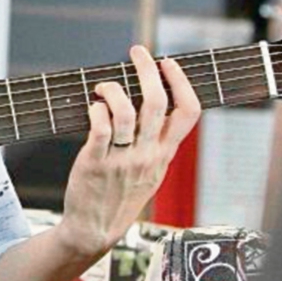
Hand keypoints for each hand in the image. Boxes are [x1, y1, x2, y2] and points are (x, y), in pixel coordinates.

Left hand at [55, 45, 201, 257]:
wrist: (95, 228)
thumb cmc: (121, 194)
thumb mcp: (152, 170)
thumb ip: (156, 141)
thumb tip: (154, 104)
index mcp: (165, 153)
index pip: (189, 113)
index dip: (181, 83)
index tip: (168, 62)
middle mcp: (147, 154)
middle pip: (157, 103)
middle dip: (148, 70)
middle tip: (137, 52)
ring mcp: (122, 158)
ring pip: (127, 112)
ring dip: (114, 89)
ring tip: (103, 85)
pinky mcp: (95, 162)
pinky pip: (101, 128)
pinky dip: (97, 110)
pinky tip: (92, 106)